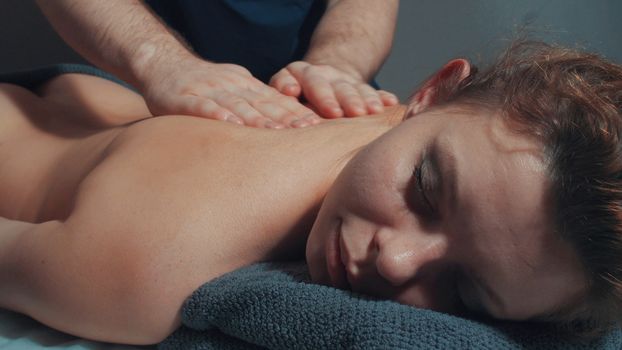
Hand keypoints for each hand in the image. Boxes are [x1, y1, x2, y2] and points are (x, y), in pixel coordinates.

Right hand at [139, 56, 321, 127]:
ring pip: (236, 105)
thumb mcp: (235, 88)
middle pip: (262, 103)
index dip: (297, 112)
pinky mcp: (183, 99)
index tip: (319, 127)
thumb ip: (257, 103)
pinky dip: (216, 114)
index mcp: (246, 87)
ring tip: (275, 130)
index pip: (277, 101)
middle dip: (286, 117)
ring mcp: (208, 91)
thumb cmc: (204, 85)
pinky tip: (229, 123)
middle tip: (307, 131)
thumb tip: (289, 122)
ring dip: (256, 119)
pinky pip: (201, 107)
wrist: (163, 65)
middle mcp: (232, 87)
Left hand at [270, 61, 398, 117]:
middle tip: (353, 113)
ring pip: (356, 89)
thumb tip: (289, 92)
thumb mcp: (281, 88)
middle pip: (335, 85)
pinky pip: (373, 92)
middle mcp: (324, 74)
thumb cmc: (291, 96)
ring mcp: (343, 80)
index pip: (309, 80)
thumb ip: (282, 90)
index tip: (327, 109)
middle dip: (345, 99)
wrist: (316, 81)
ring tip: (373, 112)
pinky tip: (391, 103)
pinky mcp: (360, 88)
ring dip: (365, 100)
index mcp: (301, 73)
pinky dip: (382, 98)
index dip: (319, 93)